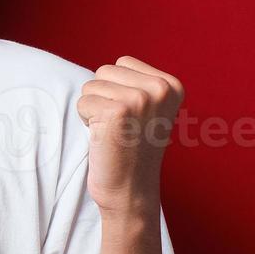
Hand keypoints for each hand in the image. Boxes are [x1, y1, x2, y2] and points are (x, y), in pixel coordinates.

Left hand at [76, 56, 184, 218]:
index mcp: (171, 85)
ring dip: (93, 110)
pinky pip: (82, 103)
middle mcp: (160, 89)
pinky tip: (104, 138)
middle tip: (120, 127)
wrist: (131, 190)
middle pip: (104, 71)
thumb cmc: (132, 149)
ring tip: (113, 132)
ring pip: (91, 85)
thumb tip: (116, 64)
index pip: (122, 63)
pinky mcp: (117, 113)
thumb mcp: (147, 109)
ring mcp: (140, 100)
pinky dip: (86, 121)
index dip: (116, 89)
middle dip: (103, 98)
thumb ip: (137, 83)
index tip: (131, 117)